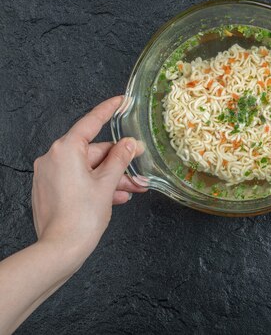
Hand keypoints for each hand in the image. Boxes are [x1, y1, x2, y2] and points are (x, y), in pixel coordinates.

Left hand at [31, 96, 146, 267]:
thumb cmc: (82, 216)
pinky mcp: (50, 190)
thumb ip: (121, 158)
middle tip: (140, 172)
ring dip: (112, 178)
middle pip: (94, 152)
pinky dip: (97, 186)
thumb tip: (130, 144)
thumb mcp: (108, 182)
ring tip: (132, 190)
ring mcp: (50, 175)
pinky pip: (79, 180)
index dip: (109, 110)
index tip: (122, 100)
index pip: (91, 122)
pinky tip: (116, 197)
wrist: (61, 249)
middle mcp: (53, 158)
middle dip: (119, 163)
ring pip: (89, 168)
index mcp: (65, 150)